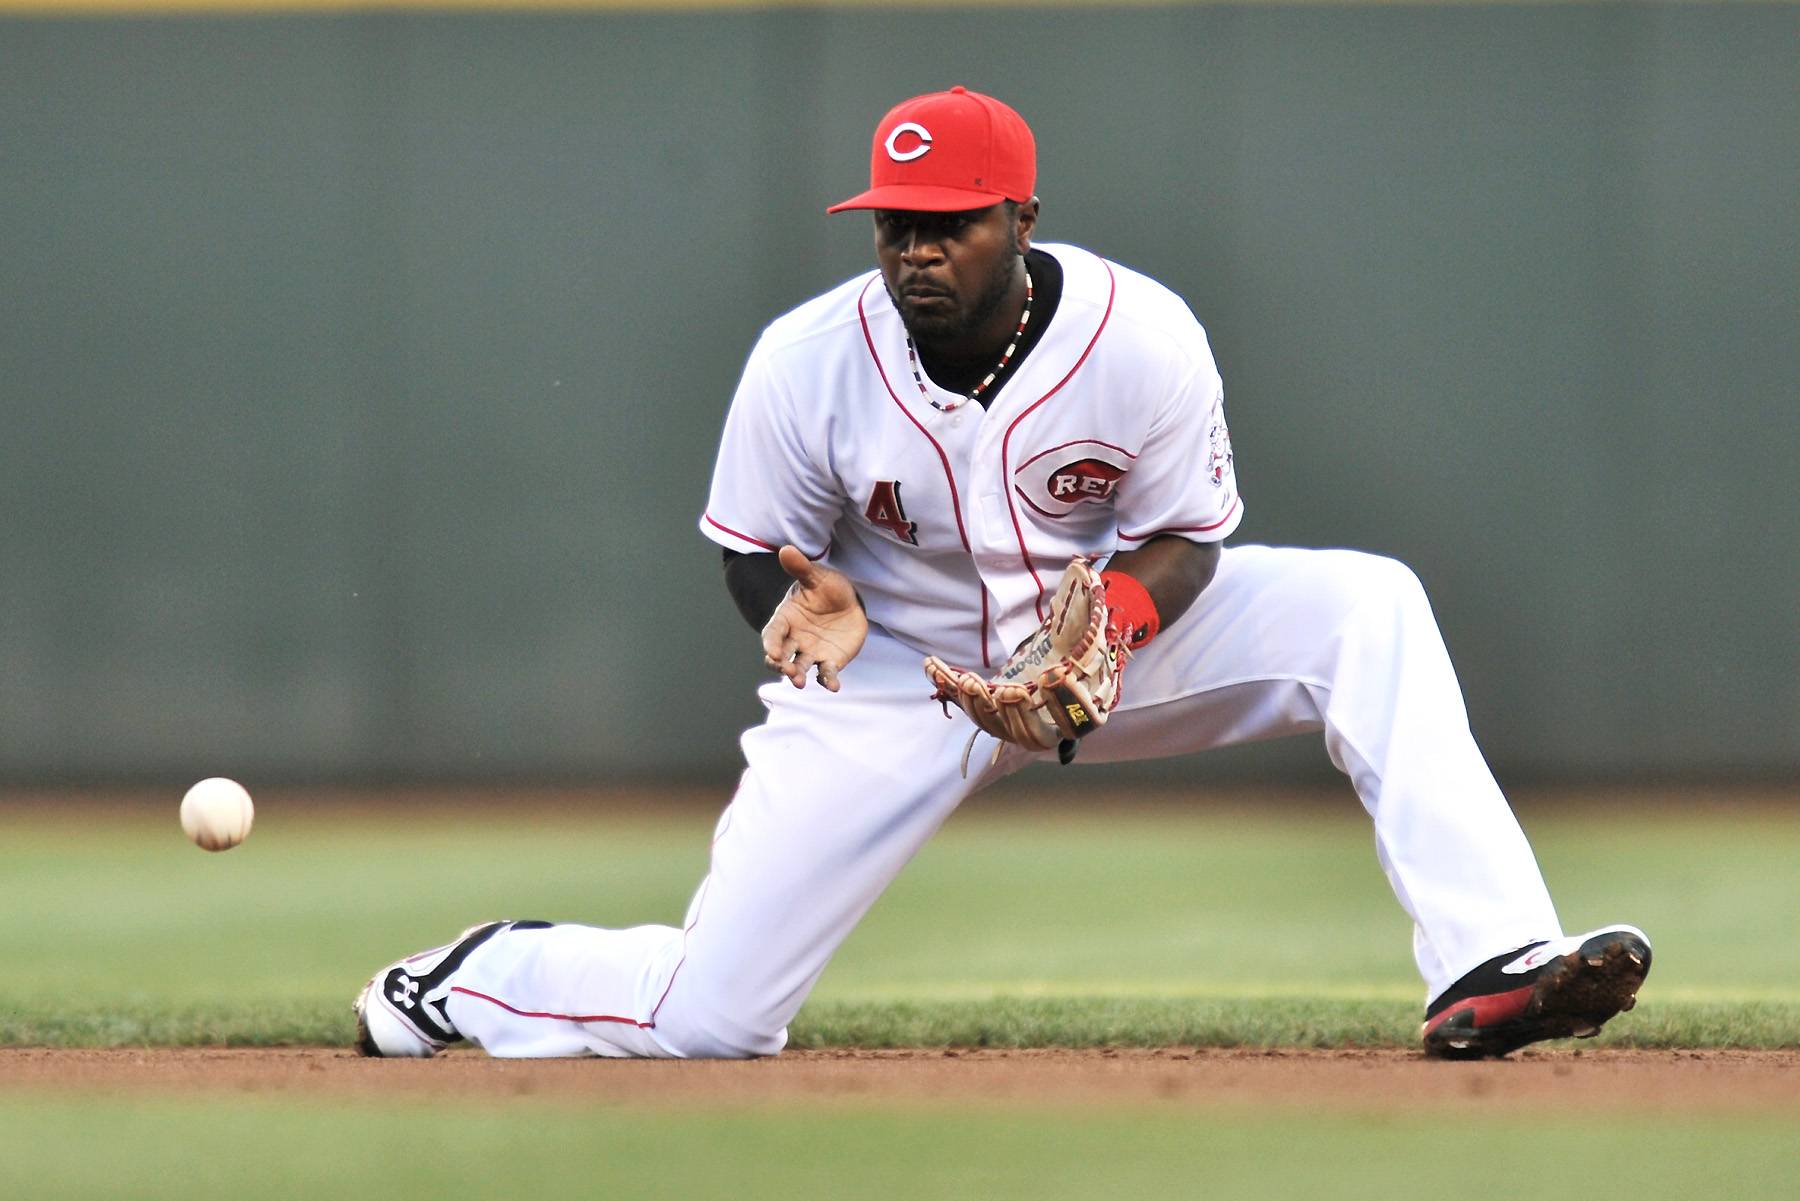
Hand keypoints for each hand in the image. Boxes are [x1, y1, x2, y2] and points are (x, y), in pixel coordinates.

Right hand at [761, 545, 866, 691]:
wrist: (849, 602)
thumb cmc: (827, 588)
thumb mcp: (816, 576)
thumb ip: (801, 568)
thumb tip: (786, 550)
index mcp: (786, 620)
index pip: (772, 633)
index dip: (771, 643)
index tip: (772, 652)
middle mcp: (794, 640)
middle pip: (781, 656)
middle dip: (781, 664)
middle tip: (786, 670)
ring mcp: (810, 652)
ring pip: (799, 667)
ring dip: (797, 676)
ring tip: (799, 682)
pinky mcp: (829, 661)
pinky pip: (826, 674)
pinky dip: (828, 681)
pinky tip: (834, 686)